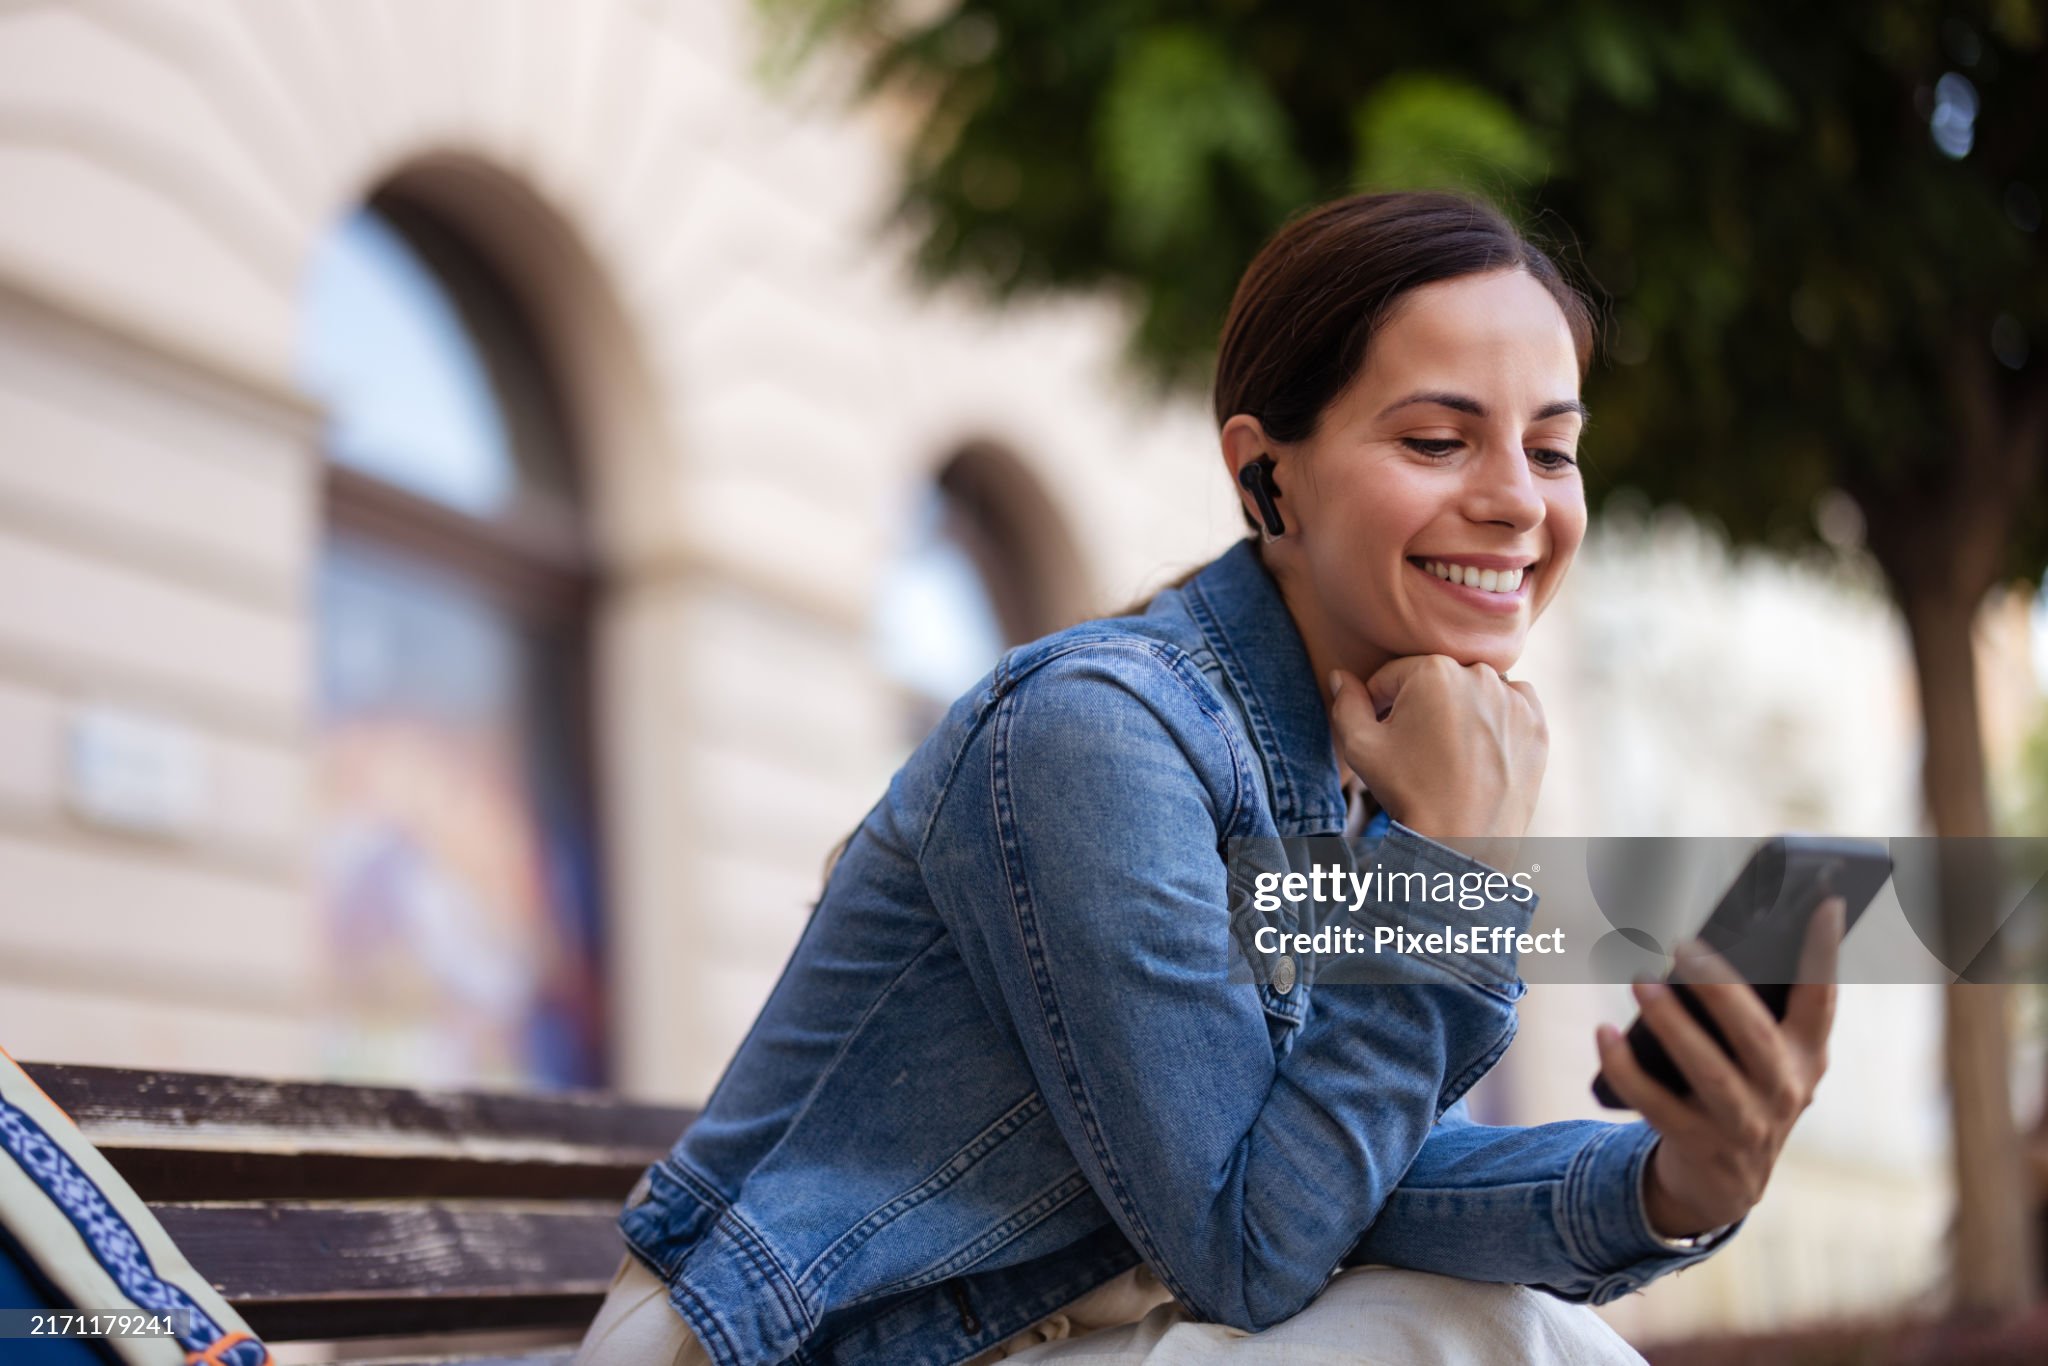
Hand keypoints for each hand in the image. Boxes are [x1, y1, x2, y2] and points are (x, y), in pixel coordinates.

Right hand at [1327, 655, 1546, 840]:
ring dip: (1460, 707)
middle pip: (1436, 679)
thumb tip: (1340, 676)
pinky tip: (1481, 748)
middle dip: (1422, 704)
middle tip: (1418, 746)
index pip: (1394, 675)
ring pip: (1474, 689)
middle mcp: (1479, 674)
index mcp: (1433, 670)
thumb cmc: (1409, 792)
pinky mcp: (1537, 724)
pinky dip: (1498, 717)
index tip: (1385, 735)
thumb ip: (1347, 703)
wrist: (1463, 842)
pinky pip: (1513, 704)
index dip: (1380, 705)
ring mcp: (1514, 699)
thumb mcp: (1361, 747)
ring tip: (1450, 750)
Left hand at [1594, 896, 1844, 1237]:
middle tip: (1683, 944)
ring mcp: (1744, 1124)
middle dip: (1719, 988)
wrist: (1724, 1185)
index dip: (1824, 952)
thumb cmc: (1738, 1092)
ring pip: (1708, 1071)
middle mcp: (1784, 1091)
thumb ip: (1749, 1011)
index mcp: (1806, 1058)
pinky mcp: (1700, 1146)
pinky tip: (1604, 1033)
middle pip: (1754, 1033)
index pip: (1821, 1000)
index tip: (1825, 900)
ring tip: (1640, 981)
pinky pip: (1656, 1104)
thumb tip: (1697, 948)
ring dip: (1671, 1024)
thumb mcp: (1760, 1058)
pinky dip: (1626, 1068)